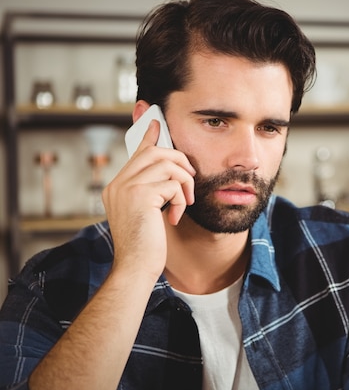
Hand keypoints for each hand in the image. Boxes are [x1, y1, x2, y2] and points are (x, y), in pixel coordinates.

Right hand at [102, 119, 195, 280]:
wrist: (136, 268)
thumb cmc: (145, 245)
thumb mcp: (148, 213)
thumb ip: (153, 191)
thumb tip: (172, 173)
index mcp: (116, 187)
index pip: (137, 153)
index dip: (150, 136)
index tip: (157, 121)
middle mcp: (117, 184)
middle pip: (155, 152)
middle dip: (179, 161)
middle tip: (190, 178)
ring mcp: (126, 188)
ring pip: (166, 164)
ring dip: (183, 183)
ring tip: (184, 203)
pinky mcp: (139, 196)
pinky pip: (172, 183)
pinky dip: (180, 199)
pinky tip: (174, 217)